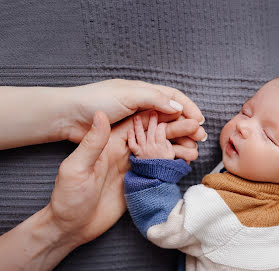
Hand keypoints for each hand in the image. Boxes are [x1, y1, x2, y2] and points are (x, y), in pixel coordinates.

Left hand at [47, 109, 199, 245]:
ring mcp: (132, 167)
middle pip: (155, 134)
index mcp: (110, 142)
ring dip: (179, 146)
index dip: (162, 114)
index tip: (182, 112)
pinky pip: (159, 169)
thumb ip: (92, 143)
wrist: (70, 227)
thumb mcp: (76, 168)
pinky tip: (186, 162)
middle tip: (198, 130)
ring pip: (160, 150)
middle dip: (178, 130)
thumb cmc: (67, 198)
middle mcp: (124, 151)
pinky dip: (173, 164)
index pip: (140, 121)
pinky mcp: (137, 182)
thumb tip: (101, 116)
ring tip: (197, 147)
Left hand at [64, 79, 205, 142]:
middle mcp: (140, 108)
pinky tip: (170, 156)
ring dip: (178, 139)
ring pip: (163, 132)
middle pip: (170, 116)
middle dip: (187, 125)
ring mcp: (134, 125)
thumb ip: (153, 99)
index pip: (171, 97)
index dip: (188, 107)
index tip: (200, 120)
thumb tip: (177, 106)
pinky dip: (163, 149)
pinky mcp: (127, 140)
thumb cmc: (94, 101)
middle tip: (200, 137)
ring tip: (190, 149)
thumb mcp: (126, 95)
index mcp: (142, 93)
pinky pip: (150, 144)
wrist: (67, 118)